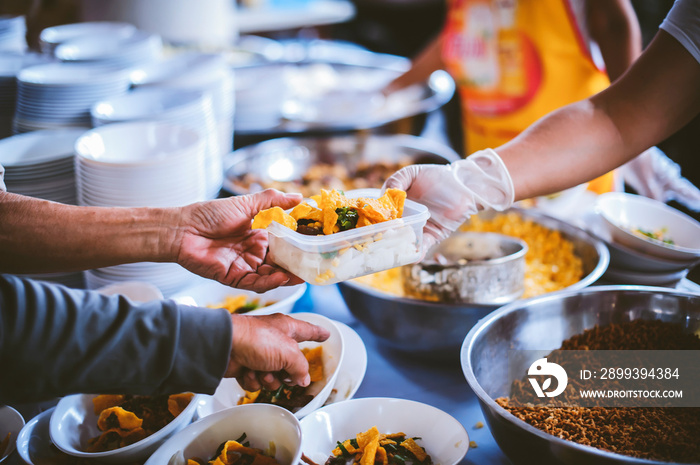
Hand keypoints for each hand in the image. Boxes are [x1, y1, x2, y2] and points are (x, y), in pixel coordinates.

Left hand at [174, 189, 303, 292]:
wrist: (182, 229)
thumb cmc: (210, 214)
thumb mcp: (246, 203)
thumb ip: (273, 201)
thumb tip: (300, 196)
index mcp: (258, 235)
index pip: (284, 244)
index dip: (298, 247)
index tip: (314, 246)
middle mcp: (253, 252)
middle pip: (280, 263)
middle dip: (296, 266)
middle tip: (314, 265)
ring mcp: (244, 266)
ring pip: (271, 276)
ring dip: (286, 277)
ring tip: (301, 274)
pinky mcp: (234, 278)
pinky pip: (255, 283)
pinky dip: (269, 283)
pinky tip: (281, 277)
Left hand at [225, 313, 330, 390]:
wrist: (225, 346)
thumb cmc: (256, 339)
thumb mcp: (289, 352)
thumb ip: (301, 367)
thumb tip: (303, 379)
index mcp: (287, 329)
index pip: (308, 331)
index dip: (318, 333)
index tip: (326, 334)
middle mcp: (274, 340)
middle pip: (290, 363)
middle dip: (286, 373)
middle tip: (282, 371)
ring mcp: (259, 353)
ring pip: (274, 376)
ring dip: (268, 378)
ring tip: (261, 371)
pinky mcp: (245, 365)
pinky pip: (257, 381)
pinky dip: (253, 380)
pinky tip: (248, 372)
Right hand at [384, 149, 514, 252]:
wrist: (464, 185)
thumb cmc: (438, 177)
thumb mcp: (412, 173)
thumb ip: (396, 180)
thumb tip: (384, 195)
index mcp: (397, 205)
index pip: (380, 214)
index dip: (371, 220)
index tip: (363, 224)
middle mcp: (404, 218)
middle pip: (389, 231)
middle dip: (380, 237)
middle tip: (371, 242)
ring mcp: (418, 228)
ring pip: (403, 241)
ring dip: (396, 246)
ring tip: (387, 251)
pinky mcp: (432, 235)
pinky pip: (422, 246)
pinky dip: (417, 253)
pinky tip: (412, 256)